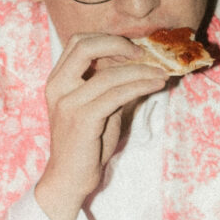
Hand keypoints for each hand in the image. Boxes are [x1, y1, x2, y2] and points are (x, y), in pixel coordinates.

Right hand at [34, 33, 170, 219]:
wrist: (68, 180)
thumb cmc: (85, 147)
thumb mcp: (98, 109)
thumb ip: (110, 87)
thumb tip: (138, 66)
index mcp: (57, 81)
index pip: (79, 43)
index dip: (108, 39)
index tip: (133, 49)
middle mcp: (58, 87)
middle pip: (85, 45)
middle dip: (119, 44)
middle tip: (145, 54)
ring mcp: (68, 103)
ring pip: (109, 73)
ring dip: (140, 70)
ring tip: (161, 74)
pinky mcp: (82, 119)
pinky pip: (116, 94)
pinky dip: (140, 86)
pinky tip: (155, 85)